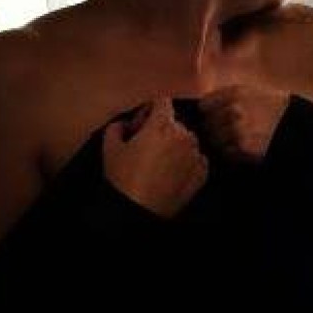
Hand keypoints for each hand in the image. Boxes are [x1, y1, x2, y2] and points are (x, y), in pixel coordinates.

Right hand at [103, 97, 207, 216]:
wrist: (139, 210)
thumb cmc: (124, 178)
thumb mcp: (110, 148)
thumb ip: (117, 127)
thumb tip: (123, 124)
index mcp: (162, 126)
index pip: (163, 101)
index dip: (151, 109)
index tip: (143, 122)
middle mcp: (184, 136)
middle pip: (175, 123)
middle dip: (161, 130)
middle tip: (146, 146)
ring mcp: (196, 154)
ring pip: (187, 141)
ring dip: (176, 146)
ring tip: (158, 163)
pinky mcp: (203, 172)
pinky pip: (196, 159)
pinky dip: (186, 162)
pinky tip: (171, 174)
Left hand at [198, 84, 290, 162]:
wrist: (297, 125)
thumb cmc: (275, 108)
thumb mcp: (253, 92)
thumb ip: (228, 97)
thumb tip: (203, 108)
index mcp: (235, 93)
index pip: (205, 106)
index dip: (210, 113)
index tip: (217, 117)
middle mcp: (234, 110)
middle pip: (209, 125)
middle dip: (216, 129)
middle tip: (232, 132)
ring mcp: (238, 129)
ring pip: (216, 140)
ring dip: (225, 142)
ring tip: (242, 140)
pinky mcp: (245, 148)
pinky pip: (229, 152)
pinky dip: (235, 153)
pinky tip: (248, 147)